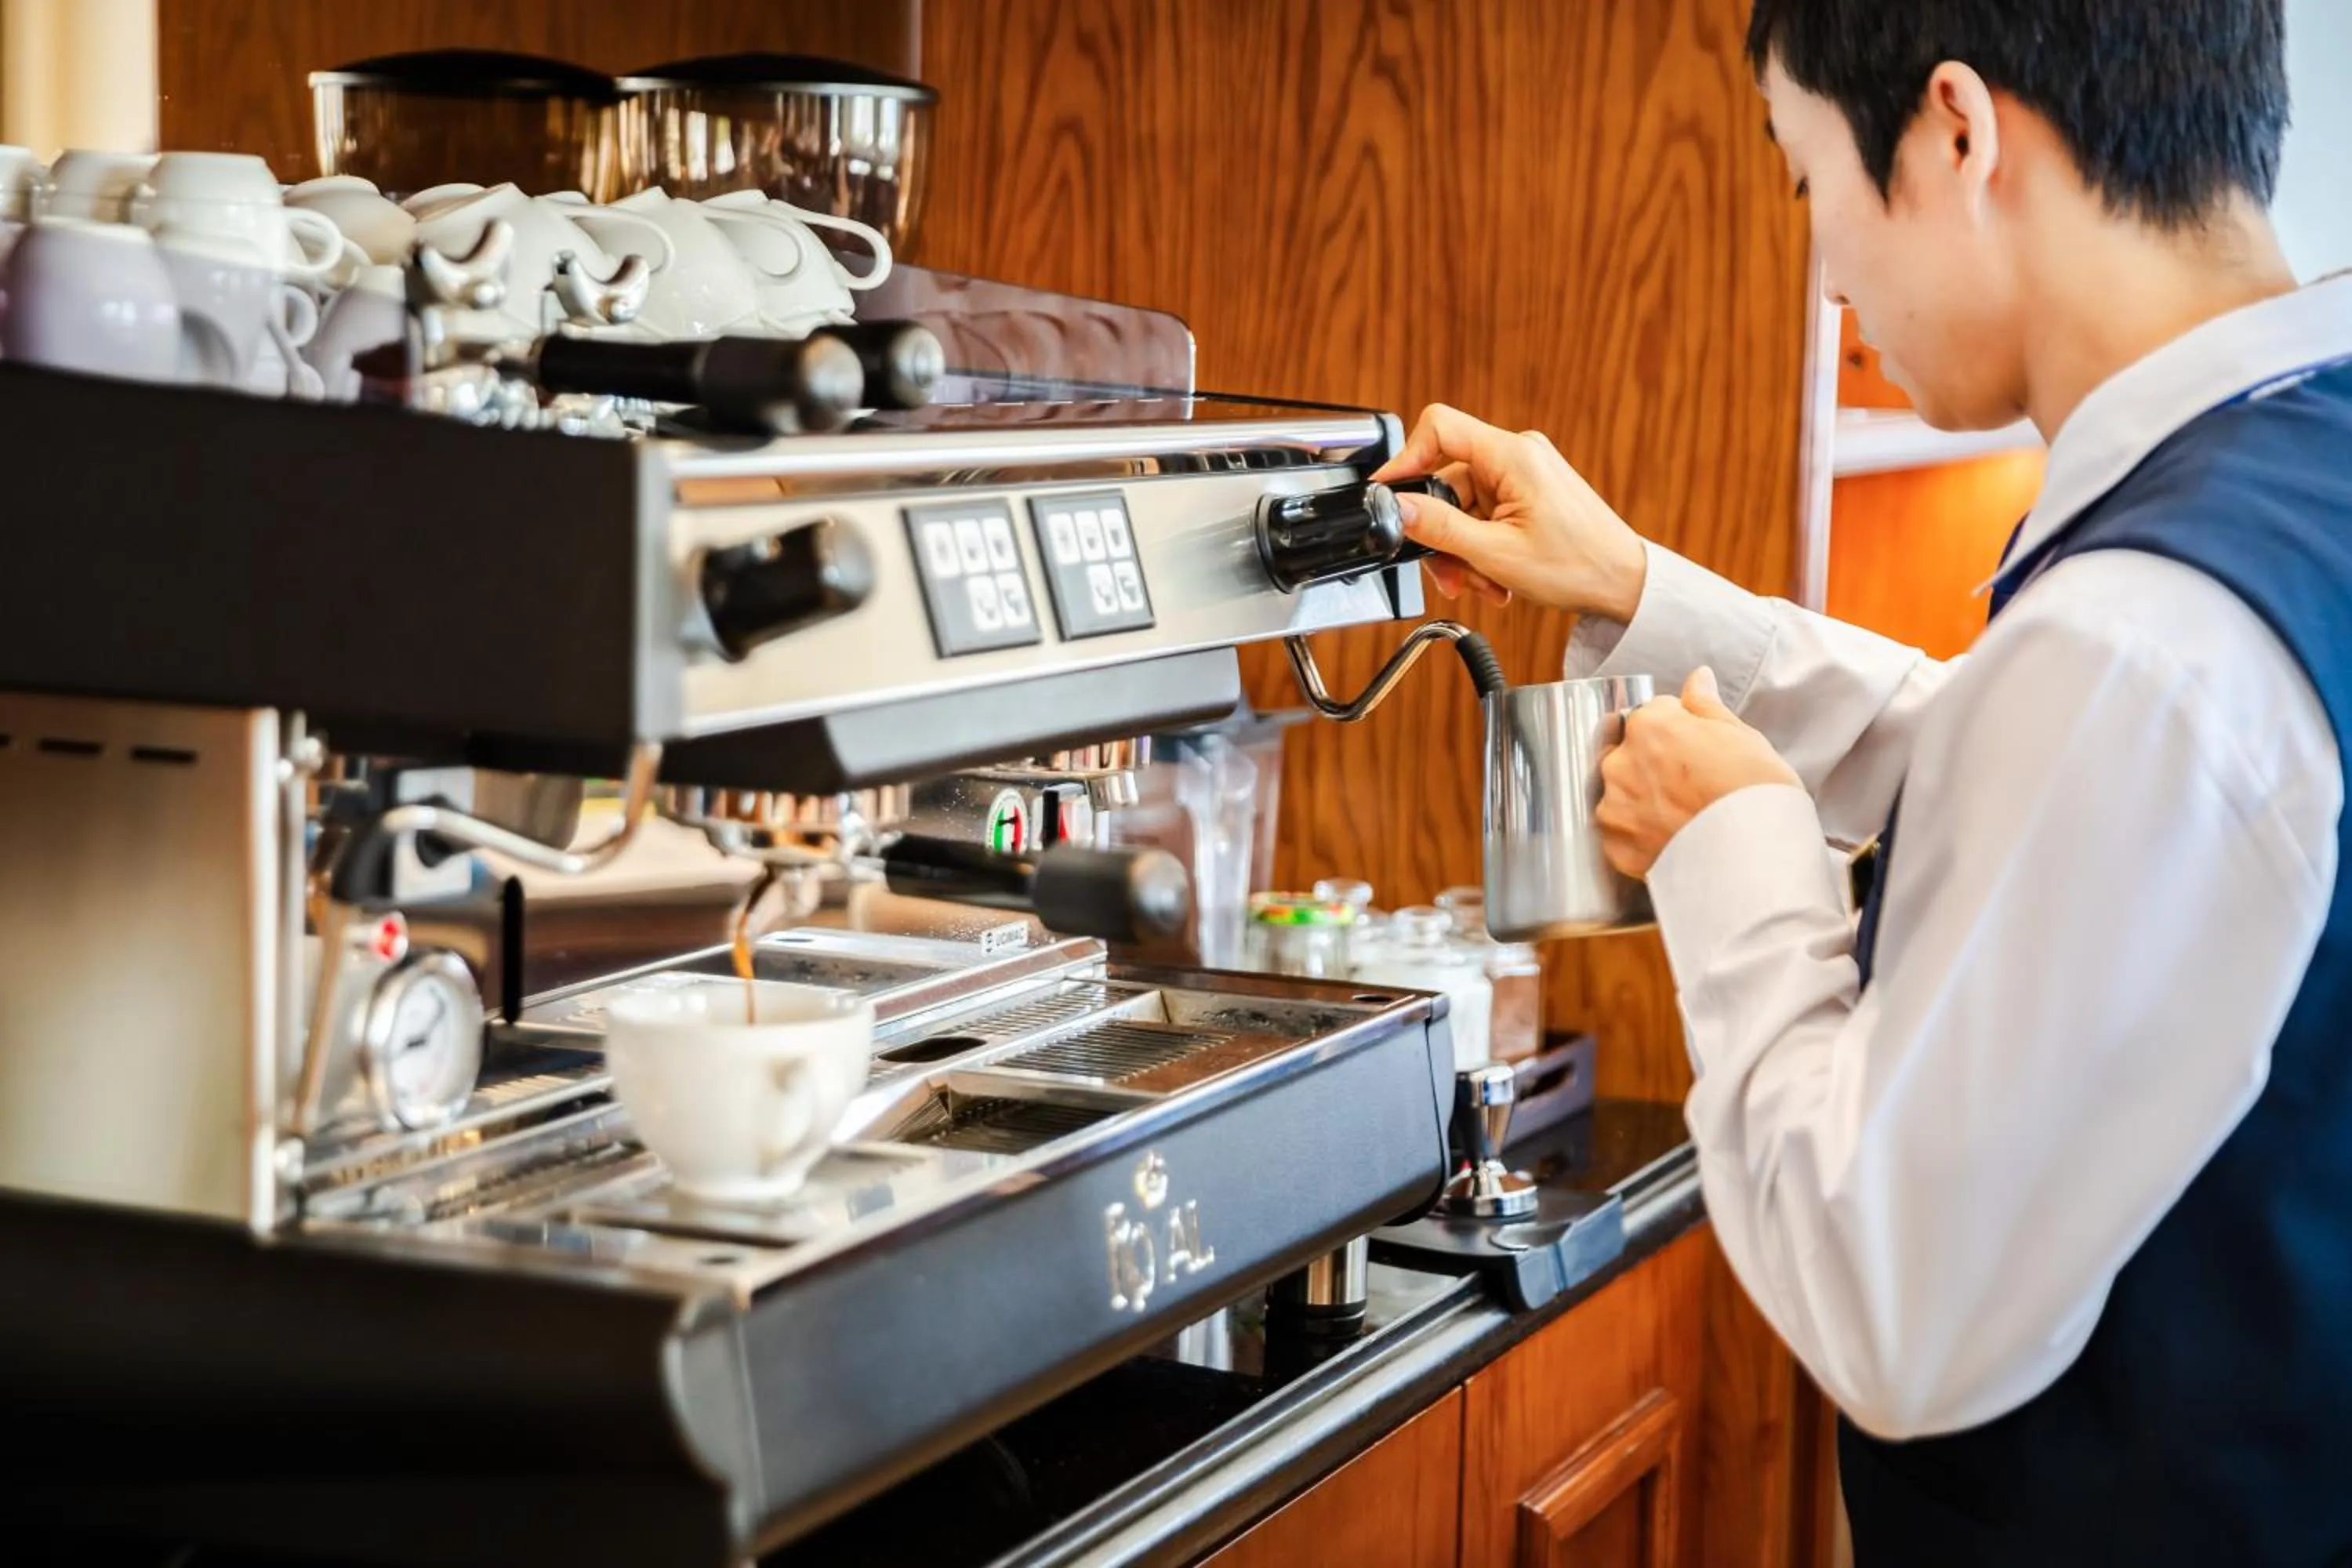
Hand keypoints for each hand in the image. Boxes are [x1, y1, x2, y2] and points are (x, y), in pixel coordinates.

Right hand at [1370, 403, 1648, 619]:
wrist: (1624, 585)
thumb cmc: (1579, 566)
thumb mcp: (1495, 553)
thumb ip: (1439, 527)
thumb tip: (1395, 507)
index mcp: (1513, 455)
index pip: (1439, 428)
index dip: (1406, 459)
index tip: (1388, 494)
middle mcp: (1518, 455)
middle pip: (1447, 481)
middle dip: (1443, 534)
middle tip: (1450, 575)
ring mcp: (1523, 474)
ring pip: (1463, 506)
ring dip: (1464, 551)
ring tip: (1484, 583)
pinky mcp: (1527, 493)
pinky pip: (1484, 514)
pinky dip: (1481, 548)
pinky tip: (1496, 576)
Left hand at [1597, 668, 1802, 878]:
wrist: (1756, 858)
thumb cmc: (1756, 793)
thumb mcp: (1743, 737)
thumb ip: (1707, 706)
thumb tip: (1698, 678)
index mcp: (1650, 725)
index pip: (1655, 715)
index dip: (1681, 732)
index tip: (1699, 753)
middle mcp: (1620, 762)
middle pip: (1632, 754)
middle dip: (1656, 766)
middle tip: (1695, 789)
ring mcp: (1614, 807)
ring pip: (1623, 795)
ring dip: (1644, 802)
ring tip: (1684, 820)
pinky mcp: (1615, 847)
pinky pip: (1622, 835)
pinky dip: (1641, 837)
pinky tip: (1672, 841)